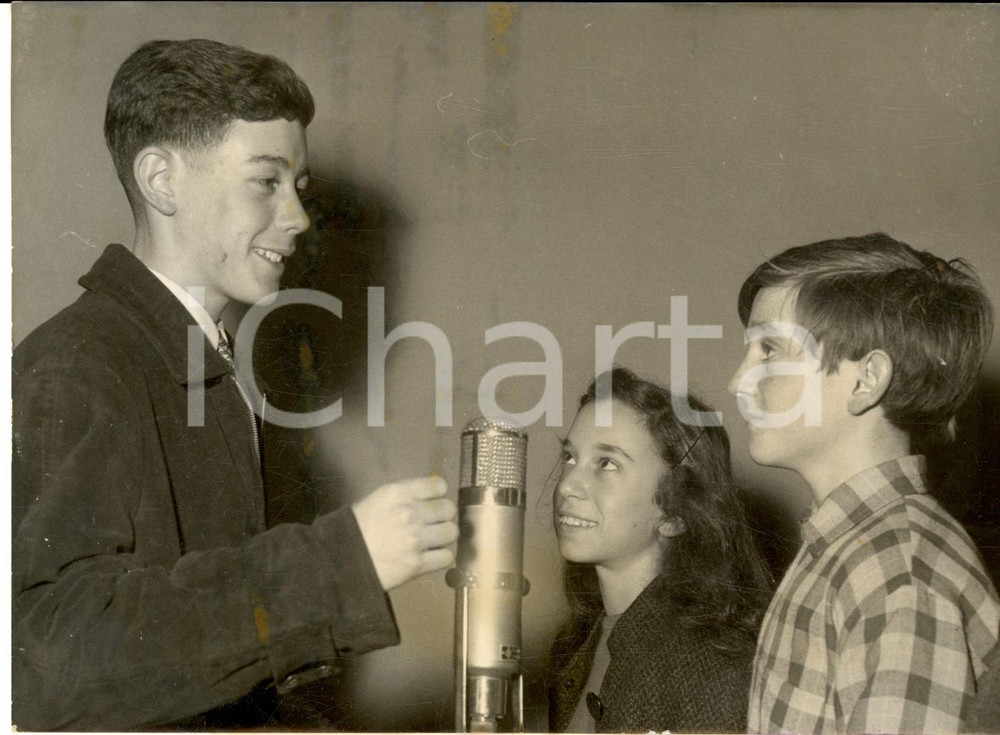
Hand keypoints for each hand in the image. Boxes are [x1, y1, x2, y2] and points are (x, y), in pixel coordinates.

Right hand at [352, 476, 457, 590]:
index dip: (438, 495)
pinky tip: (431, 556)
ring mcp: (416, 539)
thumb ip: (405, 497)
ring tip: (433, 541)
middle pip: (449, 509)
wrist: (340, 559)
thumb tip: (430, 499)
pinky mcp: (417, 564)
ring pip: (451, 532)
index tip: (433, 502)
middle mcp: (411, 513)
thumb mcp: (378, 500)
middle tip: (433, 524)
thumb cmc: (357, 528)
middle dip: (443, 516)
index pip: (439, 485)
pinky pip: (446, 557)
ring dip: (444, 536)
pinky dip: (441, 557)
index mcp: (399, 493)